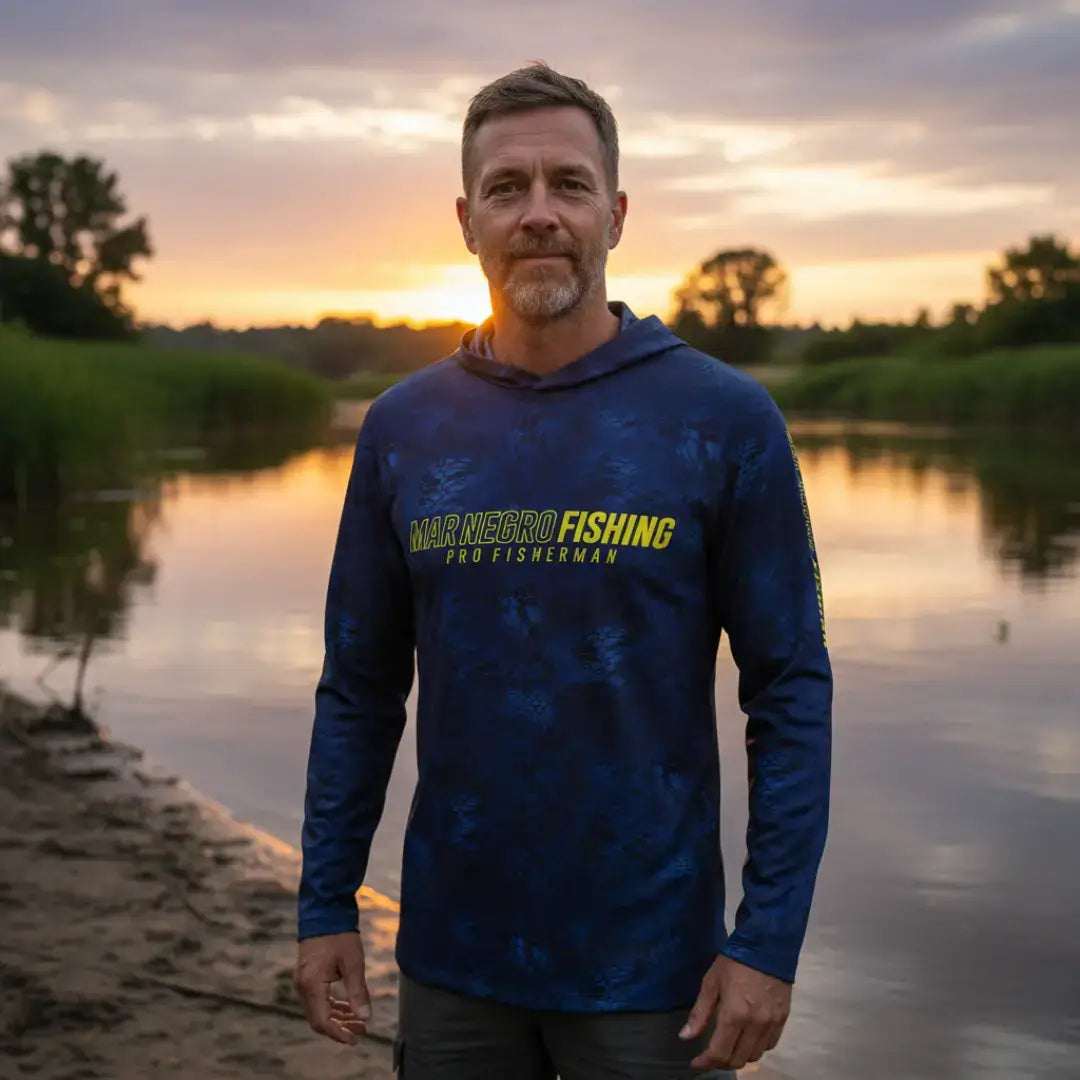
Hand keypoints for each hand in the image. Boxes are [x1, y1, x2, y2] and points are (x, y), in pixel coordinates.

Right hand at [293, 931, 371, 1044]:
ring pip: (318, 1010)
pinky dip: (332, 1006)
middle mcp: (303, 986)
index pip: (322, 1021)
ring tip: (359, 1021)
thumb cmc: (339, 935)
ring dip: (337, 1018)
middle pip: (318, 1019)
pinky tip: (348, 1007)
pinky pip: (318, 999)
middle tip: (361, 1030)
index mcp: (312, 985)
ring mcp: (303, 981)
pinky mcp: (307, 975)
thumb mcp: (353, 963)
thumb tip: (366, 1017)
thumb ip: (358, 991)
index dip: (338, 1034)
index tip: (356, 1038)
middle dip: (340, 1028)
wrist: (324, 911)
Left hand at [679, 954, 790, 1071]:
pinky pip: (770, 1044)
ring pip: (755, 1055)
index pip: (719, 1053)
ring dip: (739, 1056)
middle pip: (738, 1059)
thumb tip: (685, 1037)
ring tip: (728, 1047)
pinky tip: (748, 1038)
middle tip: (710, 1055)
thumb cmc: (734, 961)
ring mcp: (771, 1024)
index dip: (705, 1062)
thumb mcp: (711, 983)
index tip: (695, 1062)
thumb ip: (700, 1013)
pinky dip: (756, 1047)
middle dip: (721, 1062)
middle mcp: (755, 1025)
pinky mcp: (783, 1019)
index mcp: (734, 1015)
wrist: (766, 945)